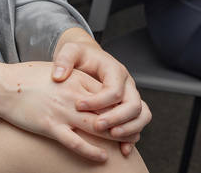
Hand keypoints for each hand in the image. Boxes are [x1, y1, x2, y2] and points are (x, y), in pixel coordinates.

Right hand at [0, 61, 140, 161]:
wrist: (3, 86)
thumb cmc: (28, 78)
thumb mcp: (58, 71)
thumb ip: (77, 79)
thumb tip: (93, 90)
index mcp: (76, 79)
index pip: (109, 94)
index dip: (122, 106)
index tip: (129, 116)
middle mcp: (73, 95)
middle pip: (108, 111)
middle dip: (124, 125)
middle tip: (132, 135)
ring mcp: (62, 111)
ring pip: (97, 127)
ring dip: (113, 138)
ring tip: (123, 147)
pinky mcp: (50, 126)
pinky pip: (76, 142)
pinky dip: (92, 151)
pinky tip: (101, 157)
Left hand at [51, 32, 151, 155]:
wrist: (89, 58)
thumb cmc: (79, 56)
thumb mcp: (70, 51)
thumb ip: (63, 60)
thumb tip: (58, 76)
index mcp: (114, 70)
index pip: (114, 89)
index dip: (98, 101)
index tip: (78, 106)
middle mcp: (127, 84)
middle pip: (133, 104)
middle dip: (116, 118)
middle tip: (96, 126)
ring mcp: (131, 96)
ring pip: (142, 115)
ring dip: (129, 128)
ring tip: (111, 136)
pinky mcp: (129, 108)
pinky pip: (139, 124)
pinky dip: (132, 137)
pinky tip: (123, 150)